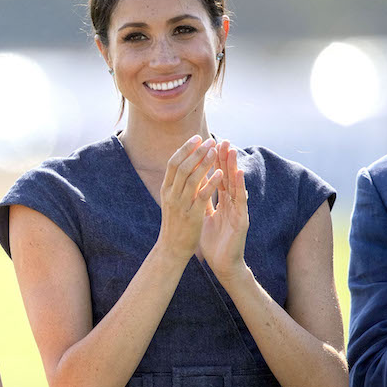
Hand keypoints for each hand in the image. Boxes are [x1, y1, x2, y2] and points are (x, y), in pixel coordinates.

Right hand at [156, 136, 222, 261]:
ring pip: (191, 178)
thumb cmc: (175, 224)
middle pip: (182, 167)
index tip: (196, 137)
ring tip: (215, 151)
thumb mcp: (173, 201)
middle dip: (196, 152)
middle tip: (209, 140)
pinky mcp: (192, 215)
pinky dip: (211, 182)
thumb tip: (187, 166)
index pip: (173, 163)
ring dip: (204, 163)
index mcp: (166, 189)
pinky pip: (202, 195)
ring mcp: (180, 204)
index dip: (185, 149)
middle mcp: (171, 194)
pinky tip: (220, 173)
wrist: (172, 248)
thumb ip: (179, 185)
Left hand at [199, 140, 249, 281]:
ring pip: (236, 185)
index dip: (214, 163)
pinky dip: (239, 186)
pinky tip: (238, 173)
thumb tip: (195, 186)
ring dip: (234, 167)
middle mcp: (231, 203)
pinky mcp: (242, 220)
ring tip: (231, 150)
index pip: (217, 178)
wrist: (223, 264)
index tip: (208, 146)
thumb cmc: (214, 241)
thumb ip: (203, 201)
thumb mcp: (205, 216)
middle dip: (224, 159)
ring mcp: (238, 210)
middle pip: (227, 177)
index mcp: (222, 202)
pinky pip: (240, 200)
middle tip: (223, 140)